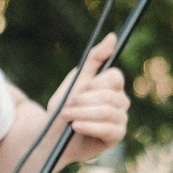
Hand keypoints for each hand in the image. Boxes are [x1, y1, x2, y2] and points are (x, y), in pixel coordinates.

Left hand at [53, 34, 128, 159]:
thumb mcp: (76, 80)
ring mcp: (120, 119)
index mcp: (111, 86)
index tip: (79, 89)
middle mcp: (120, 101)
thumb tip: (113, 36)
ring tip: (67, 117)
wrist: (52, 136)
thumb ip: (94, 59)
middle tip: (66, 107)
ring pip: (107, 111)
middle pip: (109, 95)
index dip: (95, 83)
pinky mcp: (116, 136)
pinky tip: (76, 127)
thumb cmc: (64, 107)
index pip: (114, 77)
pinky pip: (108, 129)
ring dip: (83, 113)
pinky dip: (89, 126)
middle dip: (84, 101)